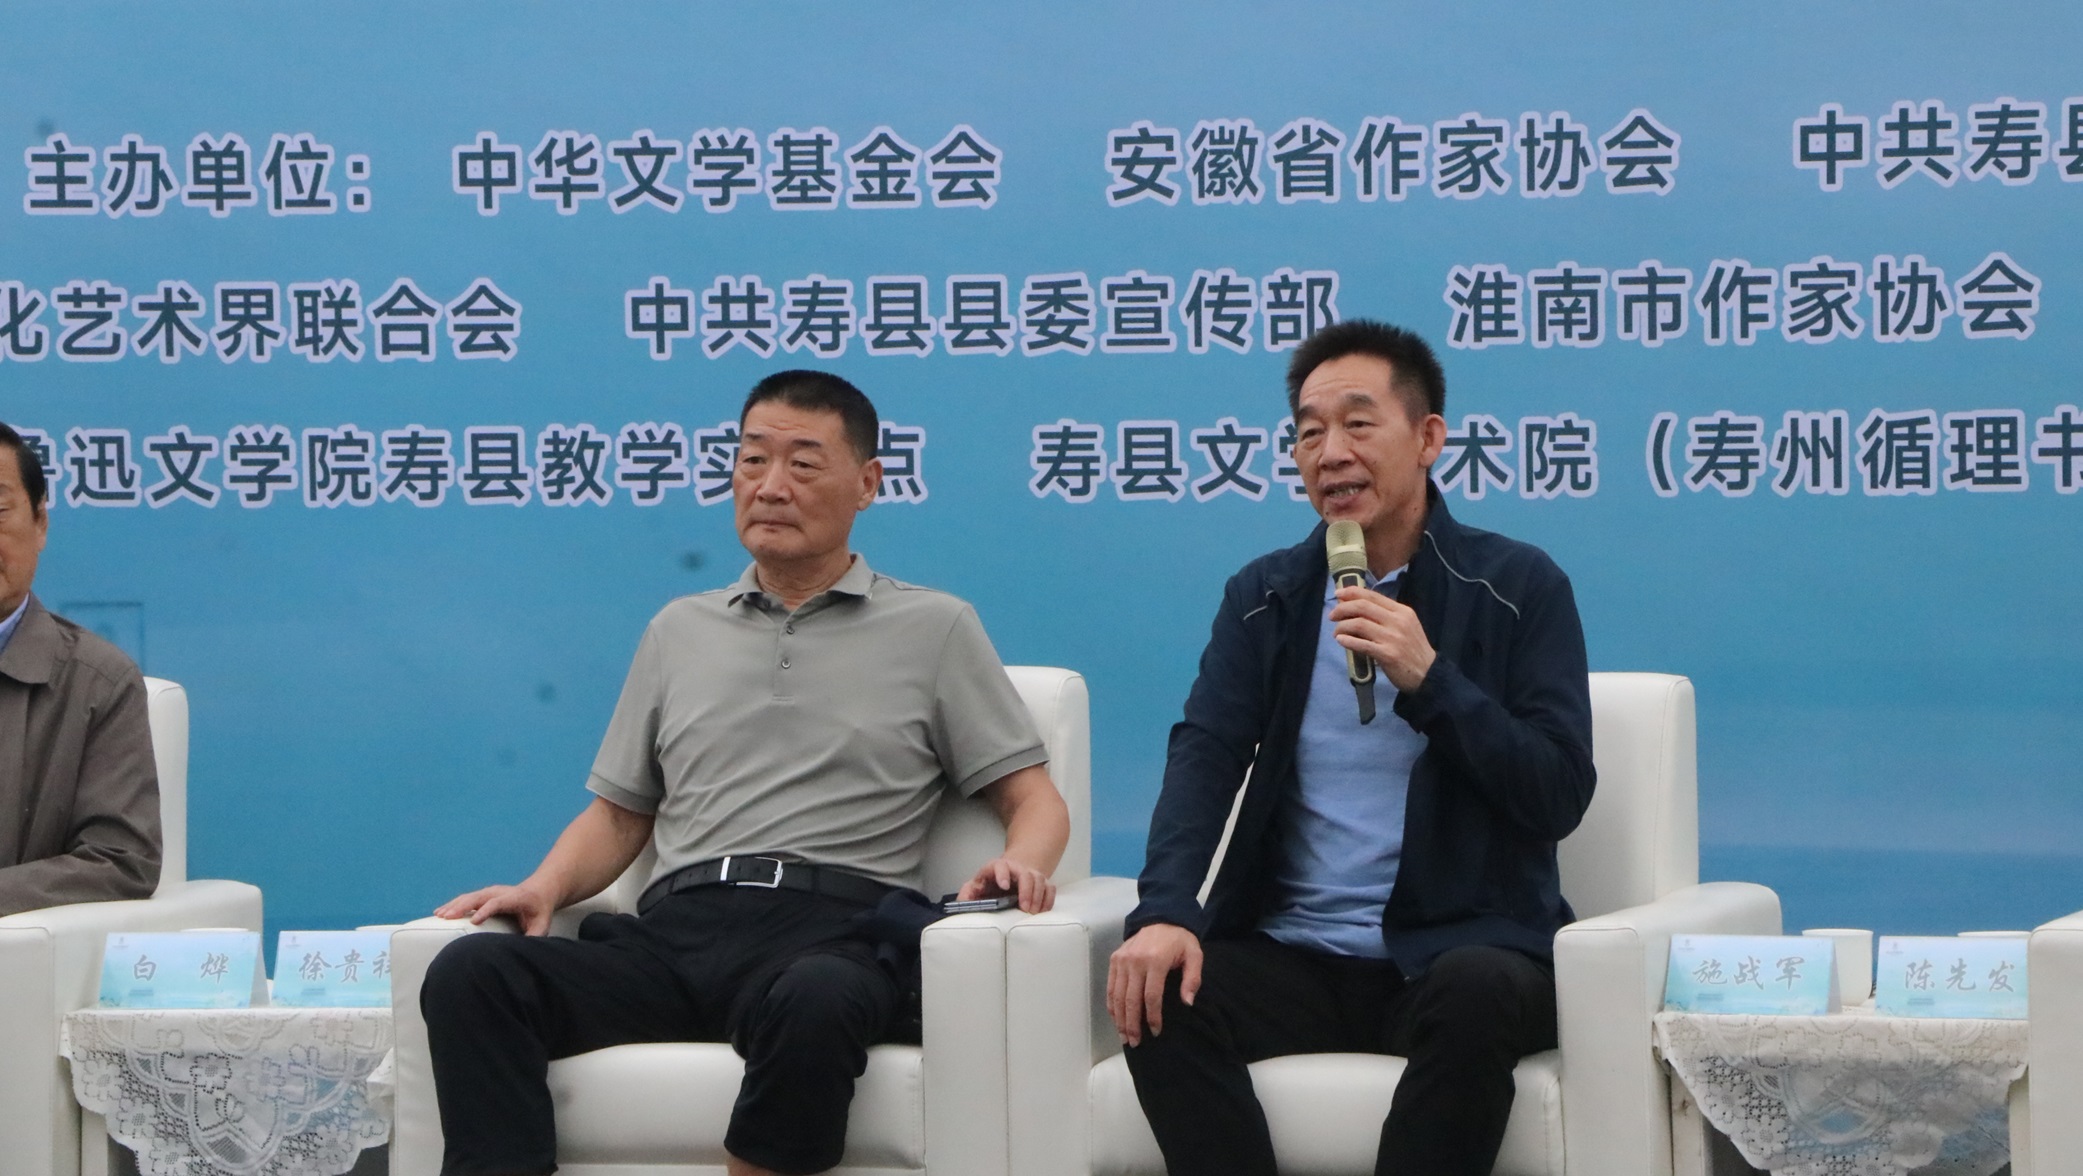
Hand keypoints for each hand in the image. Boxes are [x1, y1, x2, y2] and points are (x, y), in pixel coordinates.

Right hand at [433, 883, 555, 935]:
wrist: (539, 892)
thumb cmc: (539, 912)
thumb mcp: (542, 925)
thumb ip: (534, 938)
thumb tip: (523, 953)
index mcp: (515, 898)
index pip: (498, 903)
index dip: (486, 910)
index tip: (474, 920)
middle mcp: (500, 892)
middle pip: (479, 897)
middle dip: (462, 907)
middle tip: (447, 917)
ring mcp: (490, 892)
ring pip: (469, 897)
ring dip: (453, 905)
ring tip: (438, 915)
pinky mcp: (483, 895)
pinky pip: (465, 899)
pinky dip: (452, 905)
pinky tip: (440, 912)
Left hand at [956, 856, 1055, 912]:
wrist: (1008, 874)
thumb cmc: (989, 885)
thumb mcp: (974, 887)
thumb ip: (966, 896)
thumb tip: (960, 906)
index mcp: (996, 868)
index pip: (1000, 866)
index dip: (1002, 874)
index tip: (1004, 886)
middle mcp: (1015, 869)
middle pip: (1025, 874)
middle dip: (1026, 891)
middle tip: (1024, 908)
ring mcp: (1030, 874)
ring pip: (1039, 879)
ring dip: (1038, 897)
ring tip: (1033, 913)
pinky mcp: (1041, 883)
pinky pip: (1050, 888)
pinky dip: (1048, 900)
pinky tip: (1042, 911)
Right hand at [1107, 923, 1202, 1045]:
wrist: (1161, 916)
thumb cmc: (1179, 939)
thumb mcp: (1194, 955)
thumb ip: (1192, 979)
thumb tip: (1187, 1003)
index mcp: (1155, 961)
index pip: (1151, 996)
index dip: (1153, 1017)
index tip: (1156, 1032)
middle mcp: (1135, 961)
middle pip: (1131, 1000)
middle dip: (1132, 1024)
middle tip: (1135, 1042)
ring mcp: (1122, 960)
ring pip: (1118, 996)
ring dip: (1119, 1019)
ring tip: (1124, 1037)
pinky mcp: (1115, 959)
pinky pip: (1111, 986)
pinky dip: (1112, 1004)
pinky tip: (1116, 1018)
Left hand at [1331, 584, 1435, 692]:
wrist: (1428, 673)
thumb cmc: (1412, 649)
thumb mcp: (1405, 626)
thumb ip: (1384, 615)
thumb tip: (1355, 605)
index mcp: (1402, 611)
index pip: (1373, 596)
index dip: (1352, 593)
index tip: (1337, 594)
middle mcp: (1398, 621)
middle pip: (1363, 607)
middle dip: (1342, 609)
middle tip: (1332, 616)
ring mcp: (1393, 638)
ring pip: (1359, 624)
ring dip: (1342, 626)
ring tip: (1336, 633)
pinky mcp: (1388, 654)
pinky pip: (1362, 644)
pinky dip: (1348, 641)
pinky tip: (1341, 640)